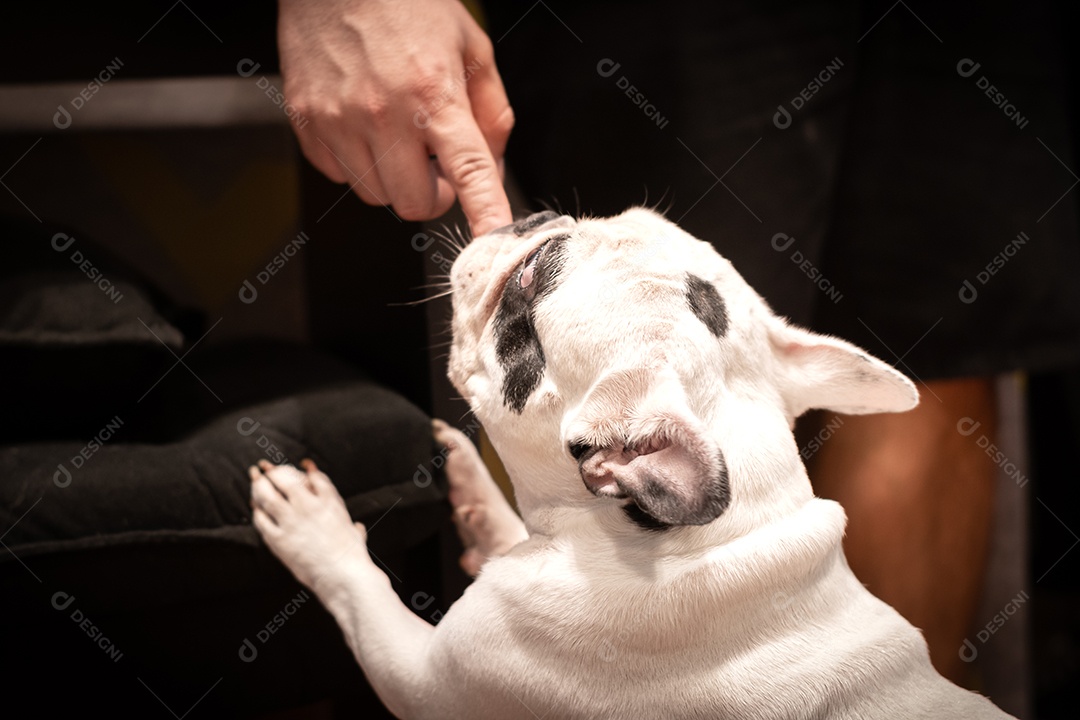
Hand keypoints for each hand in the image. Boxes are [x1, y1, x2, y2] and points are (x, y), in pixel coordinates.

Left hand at [250, 459, 371, 595]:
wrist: (343, 575)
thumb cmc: (353, 557)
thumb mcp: (355, 533)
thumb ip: (353, 527)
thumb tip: (356, 527)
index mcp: (329, 501)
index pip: (314, 475)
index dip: (306, 468)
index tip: (302, 464)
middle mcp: (309, 506)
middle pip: (285, 479)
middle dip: (273, 470)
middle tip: (264, 467)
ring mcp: (292, 521)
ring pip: (268, 495)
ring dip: (259, 485)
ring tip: (255, 479)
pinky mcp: (279, 539)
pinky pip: (261, 520)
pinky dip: (257, 511)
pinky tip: (255, 508)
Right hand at [278, 0, 513, 235]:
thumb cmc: (406, 3)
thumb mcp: (471, 46)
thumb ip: (492, 111)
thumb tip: (493, 165)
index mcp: (432, 93)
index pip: (469, 170)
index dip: (485, 211)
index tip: (493, 239)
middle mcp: (383, 113)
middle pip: (415, 204)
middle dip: (432, 192)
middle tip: (434, 159)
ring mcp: (338, 121)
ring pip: (376, 195)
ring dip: (393, 177)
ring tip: (395, 131)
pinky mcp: (306, 122)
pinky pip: (340, 175)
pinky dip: (357, 162)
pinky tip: (362, 123)